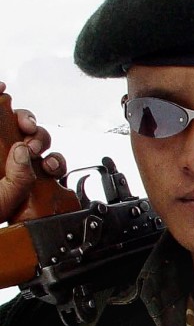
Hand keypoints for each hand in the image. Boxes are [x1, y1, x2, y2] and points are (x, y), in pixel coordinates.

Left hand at [0, 82, 66, 222]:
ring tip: (41, 157)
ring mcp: (19, 166)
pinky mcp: (35, 179)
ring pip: (37, 140)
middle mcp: (5, 154)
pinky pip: (51, 162)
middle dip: (28, 122)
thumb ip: (13, 174)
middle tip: (29, 135)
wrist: (1, 238)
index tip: (2, 87)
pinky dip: (56, 162)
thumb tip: (22, 150)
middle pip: (19, 122)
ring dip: (43, 143)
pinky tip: (51, 168)